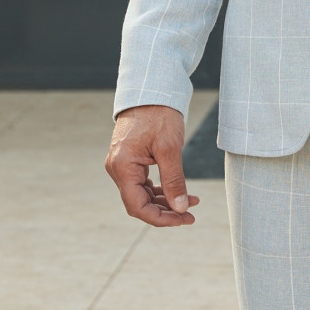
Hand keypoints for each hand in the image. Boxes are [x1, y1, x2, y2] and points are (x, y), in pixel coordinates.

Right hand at [105, 104, 200, 227]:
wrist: (151, 90)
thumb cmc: (159, 114)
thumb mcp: (170, 148)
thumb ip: (174, 180)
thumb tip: (181, 208)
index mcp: (123, 166)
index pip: (137, 206)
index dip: (160, 218)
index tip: (183, 219)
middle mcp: (118, 168)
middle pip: (139, 203)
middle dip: (166, 212)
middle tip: (191, 216)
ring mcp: (123, 165)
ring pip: (142, 194)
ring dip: (166, 202)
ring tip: (191, 203)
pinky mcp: (130, 160)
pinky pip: (143, 183)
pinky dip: (161, 189)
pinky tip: (179, 192)